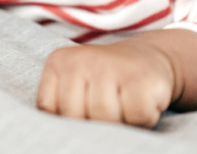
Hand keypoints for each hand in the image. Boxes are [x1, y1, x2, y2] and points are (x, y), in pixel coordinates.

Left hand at [36, 39, 176, 128]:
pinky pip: (137, 115)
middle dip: (94, 121)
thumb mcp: (75, 88)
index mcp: (59, 62)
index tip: (84, 107)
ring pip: (105, 116)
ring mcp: (112, 65)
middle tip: (109, 107)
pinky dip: (143, 118)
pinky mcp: (142, 77)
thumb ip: (62, 107)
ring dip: (120, 120)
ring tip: (125, 104)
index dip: (70, 118)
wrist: (147, 59)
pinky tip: (142, 100)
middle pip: (76, 115)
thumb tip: (64, 138)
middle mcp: (82, 59)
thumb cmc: (107, 82)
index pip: (50, 109)